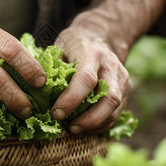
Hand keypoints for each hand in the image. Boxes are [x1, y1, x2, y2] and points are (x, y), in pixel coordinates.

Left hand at [50, 0, 165, 132]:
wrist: (100, 36)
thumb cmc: (73, 44)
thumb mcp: (58, 48)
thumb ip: (51, 69)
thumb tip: (38, 94)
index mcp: (92, 52)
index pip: (86, 78)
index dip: (72, 99)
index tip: (56, 113)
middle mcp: (111, 65)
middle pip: (108, 98)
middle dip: (88, 119)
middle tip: (68, 128)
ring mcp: (122, 78)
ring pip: (115, 109)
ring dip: (94, 124)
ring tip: (74, 130)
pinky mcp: (126, 90)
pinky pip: (116, 113)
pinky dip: (101, 125)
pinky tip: (85, 128)